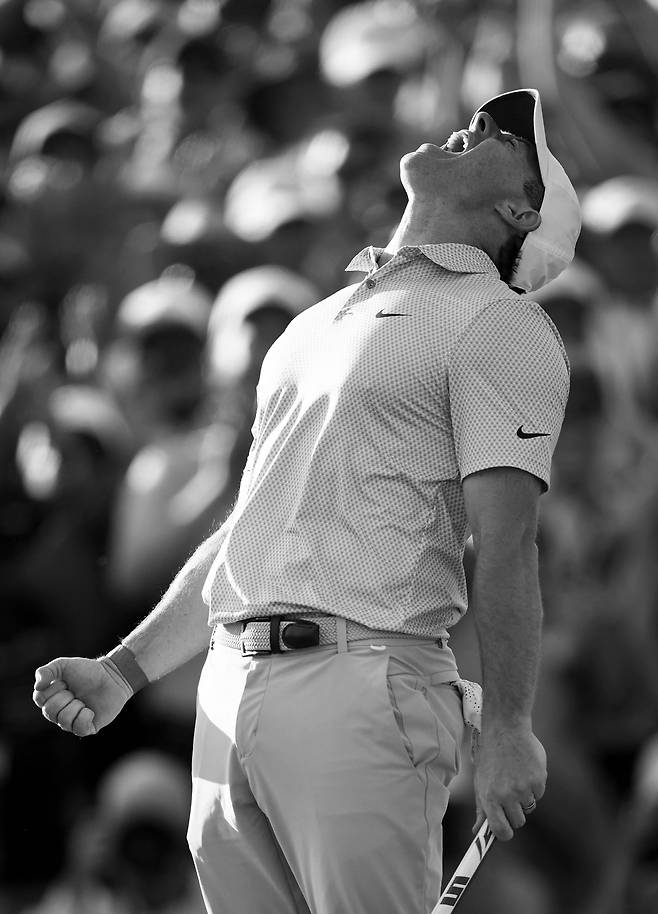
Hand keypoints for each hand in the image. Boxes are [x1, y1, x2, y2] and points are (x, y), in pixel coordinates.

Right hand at [33, 657, 132, 736]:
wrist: (112, 676)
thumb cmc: (87, 671)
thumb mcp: (64, 665)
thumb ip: (46, 671)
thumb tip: (37, 686)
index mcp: (51, 699)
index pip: (40, 699)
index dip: (53, 688)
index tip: (65, 681)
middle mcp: (59, 713)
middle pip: (49, 712)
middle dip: (65, 697)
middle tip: (76, 691)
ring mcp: (72, 722)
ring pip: (63, 721)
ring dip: (76, 706)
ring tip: (84, 700)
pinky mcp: (87, 729)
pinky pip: (78, 728)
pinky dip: (85, 716)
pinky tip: (91, 710)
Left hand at [472, 724, 545, 840]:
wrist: (505, 728)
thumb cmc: (490, 756)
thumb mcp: (480, 780)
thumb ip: (481, 808)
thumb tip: (477, 832)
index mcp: (489, 797)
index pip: (501, 830)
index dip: (505, 833)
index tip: (506, 829)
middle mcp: (507, 795)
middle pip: (518, 821)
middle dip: (515, 812)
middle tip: (509, 794)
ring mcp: (524, 788)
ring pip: (529, 807)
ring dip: (524, 797)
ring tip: (515, 776)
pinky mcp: (539, 779)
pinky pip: (538, 794)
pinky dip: (534, 786)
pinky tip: (524, 769)